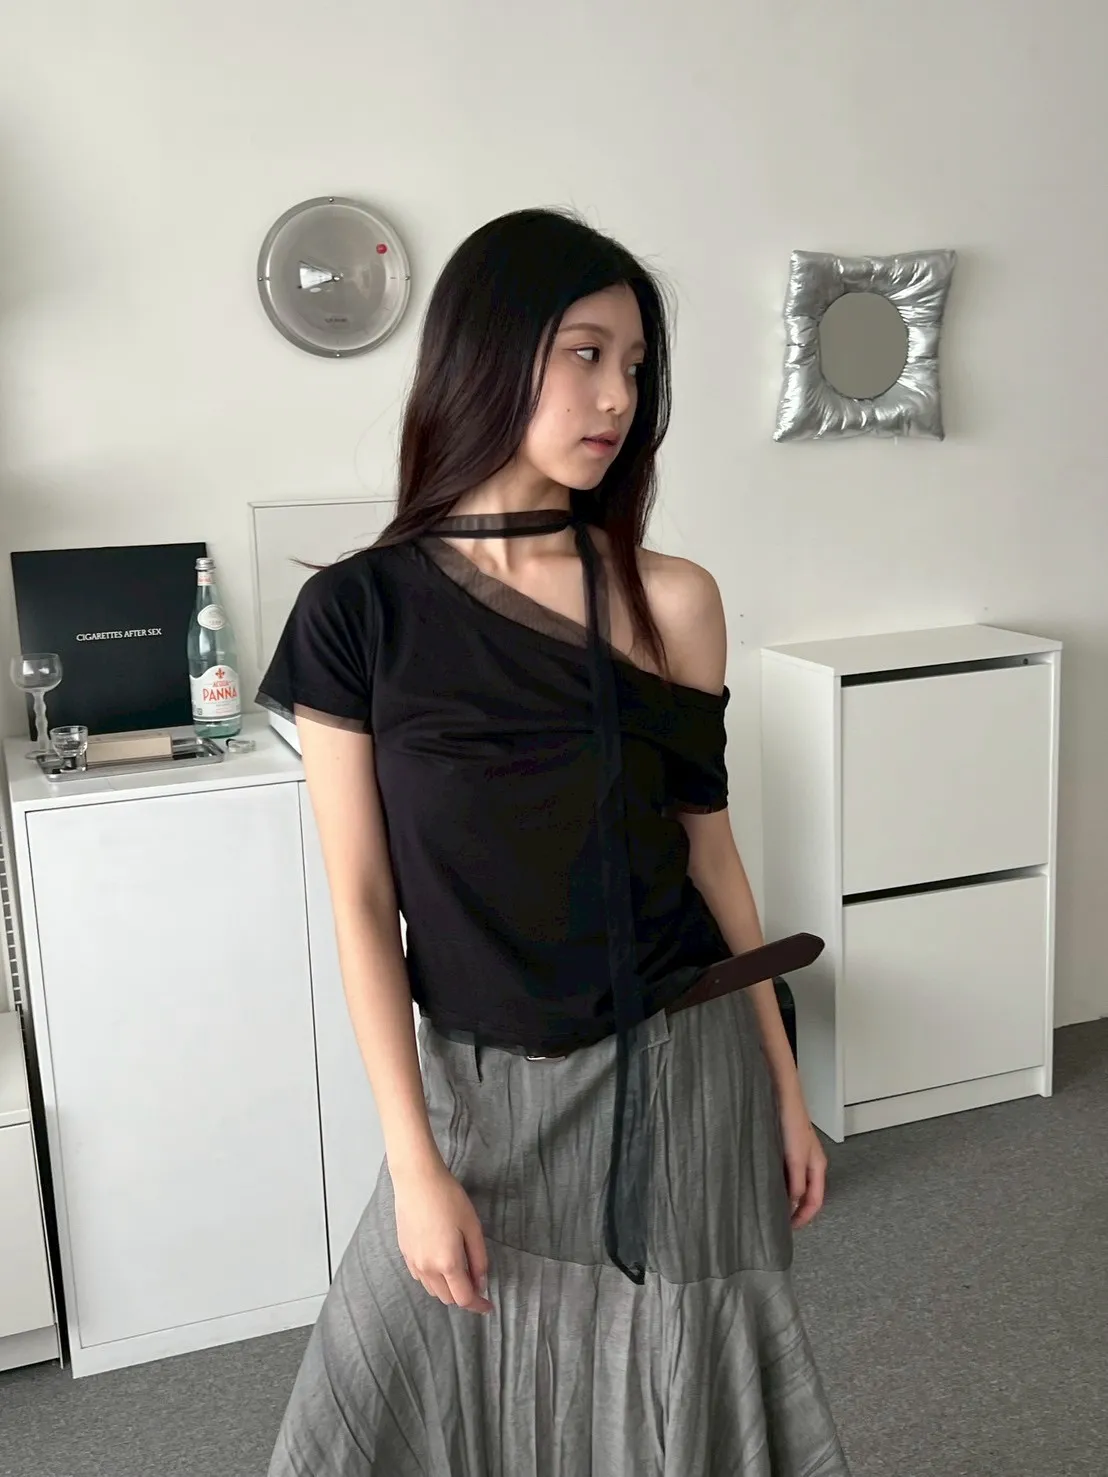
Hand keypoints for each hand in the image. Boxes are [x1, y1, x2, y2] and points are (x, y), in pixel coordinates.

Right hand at [393, 1160, 492, 1313]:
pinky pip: (421, 1277)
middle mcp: (427, 1268)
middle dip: (464, 1296)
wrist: (416, 1180)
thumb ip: (478, 1258)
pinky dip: (434, 1279)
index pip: (464, 1298)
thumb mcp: (472, 1226)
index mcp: (447, 1263)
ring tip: (460, 1270)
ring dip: (448, 1288)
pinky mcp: (404, 1253)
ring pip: (433, 1290)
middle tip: (476, 1280)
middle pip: (448, 1298)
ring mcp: (413, 1262)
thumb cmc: (449, 1198)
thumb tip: (481, 1282)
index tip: (489, 1307)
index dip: (479, 1305)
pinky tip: (441, 1261)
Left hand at [777, 1087, 826, 1230]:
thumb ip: (796, 1183)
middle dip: (795, 1210)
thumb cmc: (792, 1123)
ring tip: (769, 1206)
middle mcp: (810, 1162)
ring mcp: (798, 1154)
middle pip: (807, 1194)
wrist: (782, 1093)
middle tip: (777, 1222)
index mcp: (818, 1166)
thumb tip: (793, 1206)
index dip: (803, 1218)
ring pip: (795, 1183)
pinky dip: (778, 1182)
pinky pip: (785, 1172)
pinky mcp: (785, 1147)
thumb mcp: (796, 1158)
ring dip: (786, 1196)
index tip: (788, 1230)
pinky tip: (765, 1183)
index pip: (815, 1201)